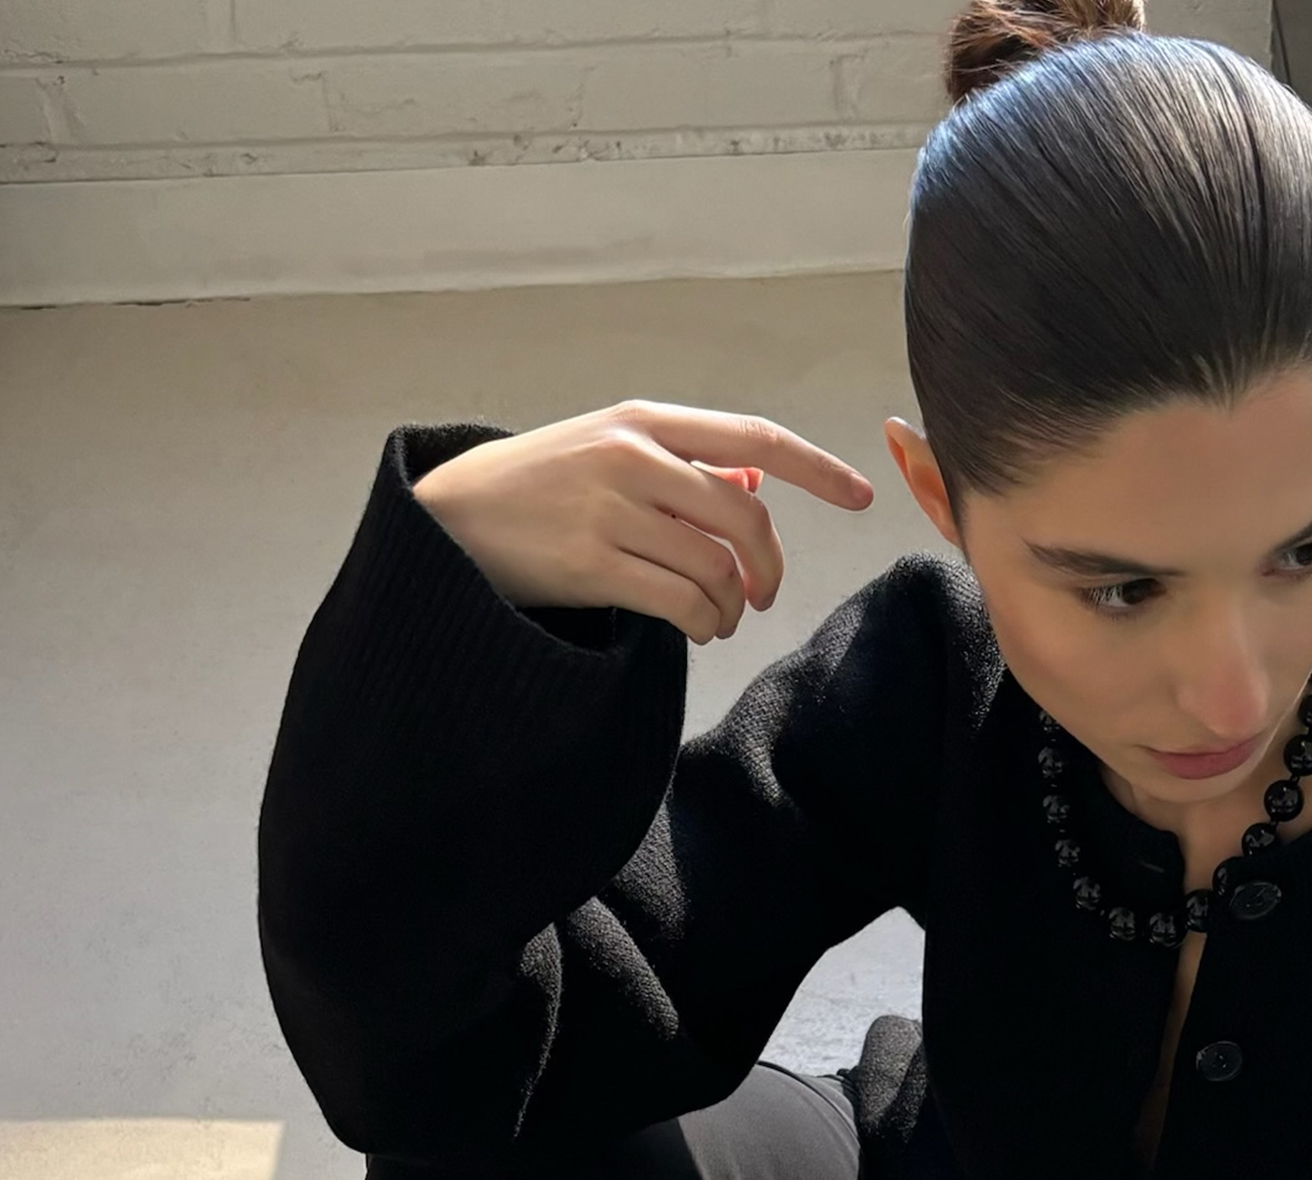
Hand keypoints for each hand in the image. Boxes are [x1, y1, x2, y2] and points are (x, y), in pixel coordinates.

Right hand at [410, 399, 874, 642]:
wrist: (451, 517)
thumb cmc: (540, 486)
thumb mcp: (608, 450)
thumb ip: (682, 463)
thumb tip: (756, 476)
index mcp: (644, 420)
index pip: (754, 437)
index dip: (816, 469)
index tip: (860, 496)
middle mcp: (632, 457)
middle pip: (745, 514)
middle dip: (768, 565)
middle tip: (763, 595)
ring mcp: (610, 510)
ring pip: (715, 566)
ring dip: (730, 605)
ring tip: (715, 616)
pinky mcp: (591, 563)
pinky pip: (681, 603)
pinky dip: (703, 624)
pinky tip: (696, 628)